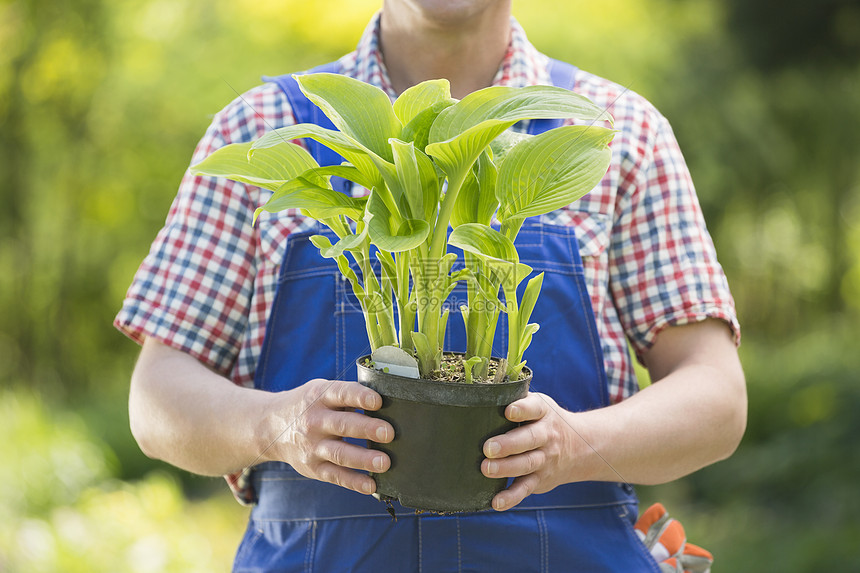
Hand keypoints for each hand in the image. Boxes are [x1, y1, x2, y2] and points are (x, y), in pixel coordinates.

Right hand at [261, 378, 393, 495]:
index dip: (360, 397)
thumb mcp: (322, 391)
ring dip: (363, 459)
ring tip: (384, 462)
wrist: (271, 426)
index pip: (342, 394)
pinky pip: (335, 476)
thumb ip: (349, 395)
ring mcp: (312, 446)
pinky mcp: (313, 467)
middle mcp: (315, 421)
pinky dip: (354, 482)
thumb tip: (389, 401)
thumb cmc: (310, 406)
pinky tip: (371, 485)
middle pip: (343, 425)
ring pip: (339, 453)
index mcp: (320, 396)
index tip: (378, 401)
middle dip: (367, 429)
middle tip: (389, 433)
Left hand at [481, 392, 578, 510]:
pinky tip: (496, 502)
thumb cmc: (544, 421)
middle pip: (529, 439)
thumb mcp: (539, 404)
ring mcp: (545, 460)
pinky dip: (511, 497)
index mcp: (544, 412)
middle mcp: (547, 436)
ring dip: (506, 468)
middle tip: (488, 447)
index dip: (522, 409)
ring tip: (486, 468)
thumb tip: (480, 393)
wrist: (580, 448)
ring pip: (527, 465)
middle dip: (509, 444)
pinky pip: (525, 489)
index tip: (508, 410)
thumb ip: (516, 399)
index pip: (535, 409)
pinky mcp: (540, 480)